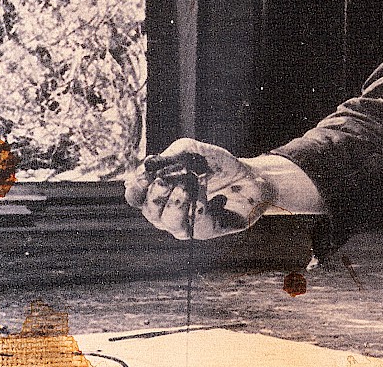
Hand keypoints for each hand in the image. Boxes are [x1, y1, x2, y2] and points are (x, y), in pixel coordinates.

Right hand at [125, 138, 272, 239]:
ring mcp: (186, 223)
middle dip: (156, 196)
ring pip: (169, 223)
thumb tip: (146, 166)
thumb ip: (168, 158)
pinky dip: (198, 207)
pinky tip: (205, 193)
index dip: (136, 188)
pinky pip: (195, 225)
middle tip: (166, 180)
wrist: (247, 176)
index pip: (135, 197)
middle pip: (149, 211)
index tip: (145, 175)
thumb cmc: (214, 164)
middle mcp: (167, 211)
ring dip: (176, 203)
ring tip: (188, 185)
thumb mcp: (189, 152)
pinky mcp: (205, 230)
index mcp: (158, 192)